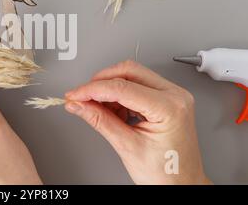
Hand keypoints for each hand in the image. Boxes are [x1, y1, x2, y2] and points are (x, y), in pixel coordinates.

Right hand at [65, 60, 210, 184]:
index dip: (92, 90)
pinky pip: (137, 85)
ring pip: (131, 75)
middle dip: (100, 82)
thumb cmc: (166, 174)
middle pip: (128, 72)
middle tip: (81, 96)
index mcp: (169, 108)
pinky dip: (118, 95)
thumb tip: (79, 105)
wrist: (182, 185)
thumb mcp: (127, 147)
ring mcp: (172, 95)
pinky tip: (112, 110)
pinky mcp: (165, 98)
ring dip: (109, 89)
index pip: (122, 88)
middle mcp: (174, 95)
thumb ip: (100, 121)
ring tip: (97, 109)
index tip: (75, 95)